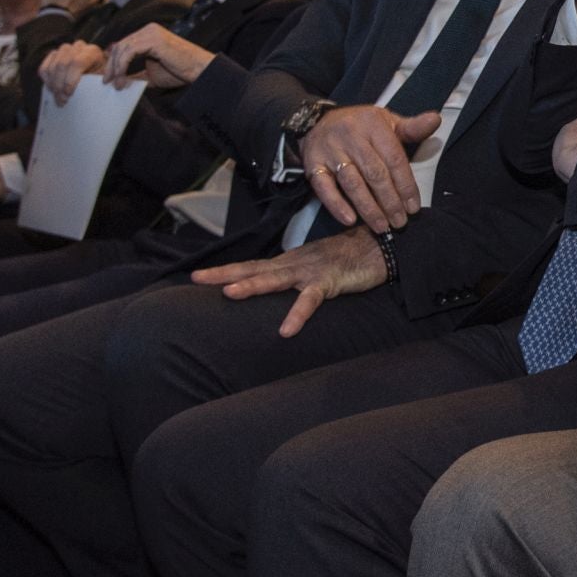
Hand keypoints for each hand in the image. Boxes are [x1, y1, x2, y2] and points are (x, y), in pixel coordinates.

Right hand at [39, 41, 105, 106]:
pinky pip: (44, 68)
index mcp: (93, 52)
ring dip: (53, 85)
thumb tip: (90, 90)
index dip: (71, 79)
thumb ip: (96, 82)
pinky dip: (46, 81)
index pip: (77, 62)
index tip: (69, 93)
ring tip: (59, 98)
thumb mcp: (102, 81)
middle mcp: (78, 47)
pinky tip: (53, 90)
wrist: (94, 74)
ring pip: (52, 66)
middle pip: (62, 64)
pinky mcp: (53, 55)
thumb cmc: (99, 79)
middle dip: (60, 84)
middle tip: (63, 100)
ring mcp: (64, 49)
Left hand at [102, 24, 212, 90]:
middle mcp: (148, 30)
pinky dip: (122, 66)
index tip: (109, 79)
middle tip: (107, 83)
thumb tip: (120, 82)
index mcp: (147, 35)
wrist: (199, 70)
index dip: (113, 63)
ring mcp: (151, 33)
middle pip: (120, 46)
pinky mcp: (153, 39)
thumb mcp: (151, 74)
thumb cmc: (180, 71)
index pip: (123, 46)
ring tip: (117, 84)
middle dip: (111, 66)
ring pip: (122, 48)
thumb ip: (136, 75)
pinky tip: (123, 78)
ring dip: (116, 68)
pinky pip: (130, 52)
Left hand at [190, 230, 387, 336]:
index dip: (225, 270)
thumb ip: (293, 278)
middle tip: (197, 278)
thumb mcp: (312, 269)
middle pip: (253, 268)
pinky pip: (309, 300)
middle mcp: (293, 263)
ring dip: (252, 285)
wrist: (379, 245)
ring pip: (276, 279)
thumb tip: (273, 288)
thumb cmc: (346, 259)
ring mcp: (309, 271)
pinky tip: (286, 331)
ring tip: (229, 293)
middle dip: (224, 274)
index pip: (251, 265)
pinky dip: (297, 314)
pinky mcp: (328, 282)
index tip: (197, 276)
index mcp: (288, 262)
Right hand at [300, 105, 440, 233]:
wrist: (316, 121)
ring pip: (352, 183)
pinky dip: (336, 205)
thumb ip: (411, 128)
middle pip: (375, 173)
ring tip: (381, 227)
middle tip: (400, 222)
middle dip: (390, 201)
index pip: (394, 159)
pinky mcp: (312, 164)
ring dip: (368, 208)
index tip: (413, 207)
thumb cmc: (360, 126)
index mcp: (373, 125)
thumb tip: (436, 120)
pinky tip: (350, 220)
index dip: (405, 185)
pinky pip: (324, 188)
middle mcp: (351, 136)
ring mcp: (330, 150)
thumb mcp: (386, 121)